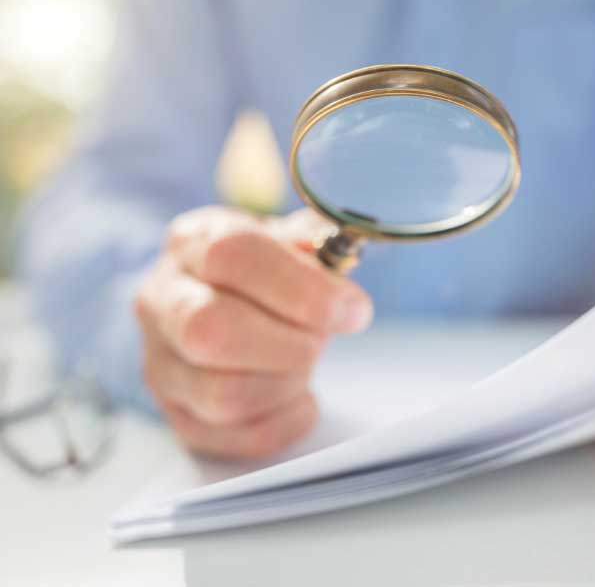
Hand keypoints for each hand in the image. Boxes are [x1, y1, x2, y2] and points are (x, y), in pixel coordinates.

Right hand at [135, 206, 372, 458]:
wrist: (219, 301)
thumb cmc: (263, 272)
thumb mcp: (287, 238)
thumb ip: (317, 245)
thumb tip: (339, 267)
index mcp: (191, 242)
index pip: (232, 255)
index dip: (302, 288)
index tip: (351, 310)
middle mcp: (161, 301)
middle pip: (211, 331)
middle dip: (289, 344)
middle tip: (321, 340)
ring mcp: (161, 363)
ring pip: (222, 395)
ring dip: (286, 385)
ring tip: (306, 364)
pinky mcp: (178, 415)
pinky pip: (235, 438)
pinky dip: (285, 423)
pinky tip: (300, 398)